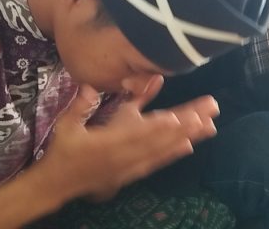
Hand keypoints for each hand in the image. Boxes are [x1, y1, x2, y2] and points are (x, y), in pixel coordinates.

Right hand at [36, 76, 218, 202]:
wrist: (59, 183)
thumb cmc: (64, 149)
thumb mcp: (66, 124)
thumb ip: (81, 105)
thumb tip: (90, 86)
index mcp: (107, 143)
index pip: (137, 133)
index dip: (158, 126)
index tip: (179, 118)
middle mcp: (124, 155)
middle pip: (159, 139)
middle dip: (186, 124)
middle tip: (210, 111)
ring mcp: (130, 165)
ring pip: (162, 150)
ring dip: (187, 137)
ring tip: (209, 126)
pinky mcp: (132, 172)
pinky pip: (156, 162)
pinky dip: (173, 153)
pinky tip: (189, 146)